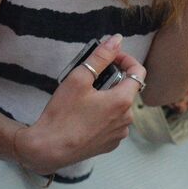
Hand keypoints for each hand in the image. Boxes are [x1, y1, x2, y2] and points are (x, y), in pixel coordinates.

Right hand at [10, 35, 146, 174]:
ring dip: (107, 98)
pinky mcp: (110, 145)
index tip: (111, 57)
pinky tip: (84, 116)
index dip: (126, 59)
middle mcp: (127, 119)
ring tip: (84, 98)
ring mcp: (119, 134)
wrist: (49, 149)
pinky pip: (112, 123)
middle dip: (112, 80)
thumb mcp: (79, 78)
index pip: (138, 72)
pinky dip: (103, 115)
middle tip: (89, 78)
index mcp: (123, 101)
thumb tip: (116, 40)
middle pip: (127, 90)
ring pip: (119, 107)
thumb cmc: (62, 114)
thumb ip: (100, 57)